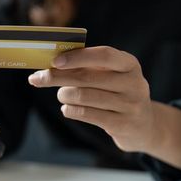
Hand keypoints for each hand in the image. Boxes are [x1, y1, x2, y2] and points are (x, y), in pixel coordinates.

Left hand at [27, 46, 180, 172]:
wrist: (144, 126)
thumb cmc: (118, 94)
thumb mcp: (112, 76)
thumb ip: (89, 67)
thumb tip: (52, 64)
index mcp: (130, 64)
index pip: (104, 55)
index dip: (78, 57)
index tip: (55, 61)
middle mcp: (134, 83)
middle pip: (87, 77)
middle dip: (57, 77)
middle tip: (37, 78)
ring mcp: (130, 105)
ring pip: (83, 96)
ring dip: (64, 94)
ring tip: (61, 95)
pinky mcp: (122, 125)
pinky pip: (87, 114)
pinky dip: (70, 110)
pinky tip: (67, 108)